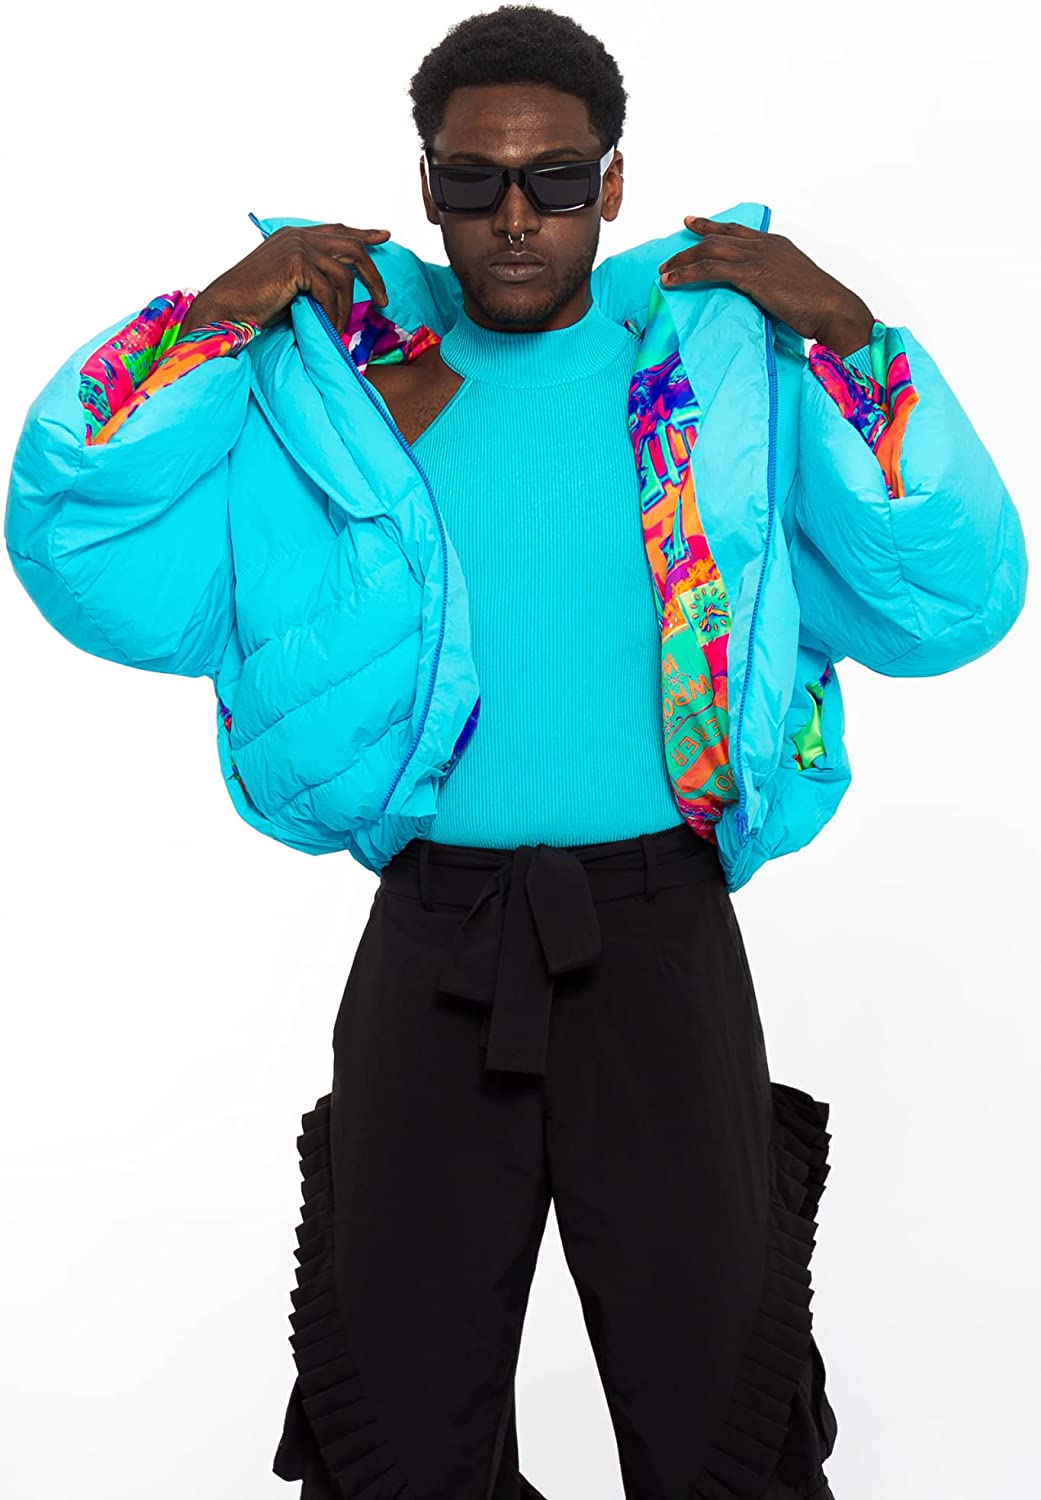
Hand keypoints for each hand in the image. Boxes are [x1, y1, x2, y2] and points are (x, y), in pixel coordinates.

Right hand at [179, 223, 392, 339]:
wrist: (227, 308)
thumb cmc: (253, 303)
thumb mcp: (289, 284)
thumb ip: (313, 276)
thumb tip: (340, 288)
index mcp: (294, 236)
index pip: (337, 230)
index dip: (363, 233)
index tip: (384, 236)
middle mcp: (297, 235)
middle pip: (352, 247)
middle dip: (373, 275)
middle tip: (383, 302)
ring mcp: (297, 246)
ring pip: (344, 274)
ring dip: (346, 306)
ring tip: (341, 328)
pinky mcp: (296, 263)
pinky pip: (329, 290)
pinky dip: (333, 312)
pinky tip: (330, 326)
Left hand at [658, 215, 874, 354]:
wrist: (832, 308)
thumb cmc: (819, 306)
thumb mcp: (793, 288)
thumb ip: (774, 285)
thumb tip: (763, 296)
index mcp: (776, 245)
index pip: (738, 231)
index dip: (713, 226)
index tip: (694, 223)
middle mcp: (765, 244)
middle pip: (719, 236)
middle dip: (690, 243)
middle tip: (670, 255)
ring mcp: (758, 256)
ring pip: (710, 250)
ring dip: (683, 261)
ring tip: (664, 272)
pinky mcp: (751, 274)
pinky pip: (710, 269)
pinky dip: (687, 274)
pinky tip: (671, 282)